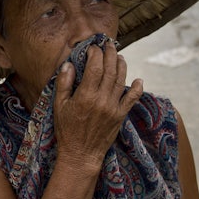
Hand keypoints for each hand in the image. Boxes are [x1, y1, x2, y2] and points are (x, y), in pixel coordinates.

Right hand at [52, 43, 143, 176]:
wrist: (81, 154)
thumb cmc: (67, 130)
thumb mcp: (59, 106)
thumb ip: (64, 84)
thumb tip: (69, 65)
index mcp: (85, 96)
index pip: (95, 67)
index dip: (95, 54)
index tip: (92, 48)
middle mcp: (102, 100)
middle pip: (110, 70)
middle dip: (110, 54)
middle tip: (108, 44)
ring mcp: (113, 108)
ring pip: (122, 80)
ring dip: (122, 65)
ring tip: (119, 56)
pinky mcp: (120, 116)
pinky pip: (132, 99)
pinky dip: (138, 88)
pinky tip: (139, 79)